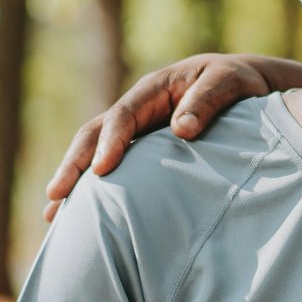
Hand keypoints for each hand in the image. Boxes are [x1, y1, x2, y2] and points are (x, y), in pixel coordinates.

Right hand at [42, 53, 301, 220]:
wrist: (249, 88)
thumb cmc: (241, 85)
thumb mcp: (231, 83)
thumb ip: (209, 101)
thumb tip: (182, 129)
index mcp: (155, 90)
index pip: (123, 116)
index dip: (111, 142)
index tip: (103, 169)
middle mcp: (138, 109)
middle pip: (94, 134)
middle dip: (75, 165)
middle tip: (56, 195)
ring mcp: (137, 131)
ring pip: (95, 153)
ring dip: (74, 181)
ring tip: (52, 215)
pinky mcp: (143, 151)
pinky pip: (112, 167)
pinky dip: (93, 189)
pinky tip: (79, 217)